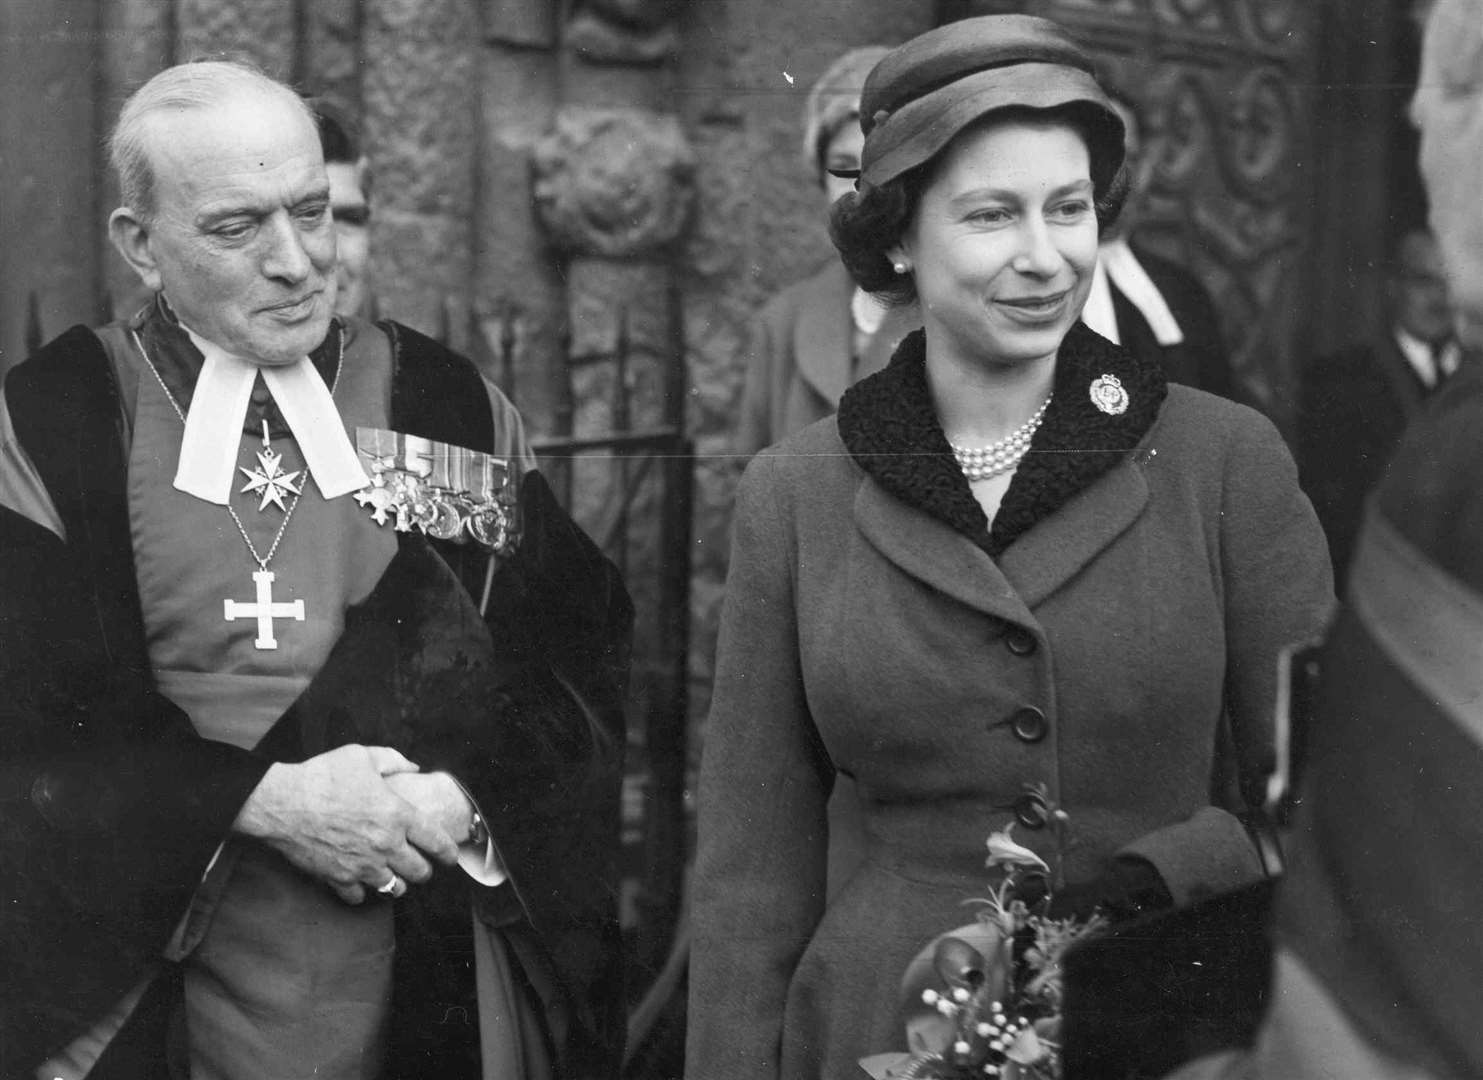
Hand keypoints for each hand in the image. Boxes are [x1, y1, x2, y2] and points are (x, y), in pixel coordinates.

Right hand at [233, 744, 459, 904]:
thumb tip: (414, 766)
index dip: (448, 851)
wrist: (281, 803)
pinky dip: (363, 892)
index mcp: (398, 815)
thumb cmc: (322, 776)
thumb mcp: (362, 756)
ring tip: (396, 878)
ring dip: (398, 884)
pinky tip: (362, 884)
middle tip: (422, 867)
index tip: (451, 857)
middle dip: (424, 870)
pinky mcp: (338, 878)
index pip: (436, 841)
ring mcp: (362, 865)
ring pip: (394, 888)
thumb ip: (394, 760)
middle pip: (419, 871)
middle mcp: (386, 845)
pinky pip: (359, 896)